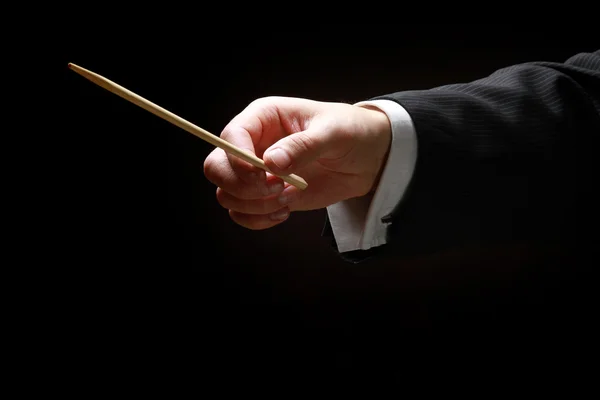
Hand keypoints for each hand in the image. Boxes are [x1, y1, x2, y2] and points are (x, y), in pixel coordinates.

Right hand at [203, 96, 391, 228]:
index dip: (238, 159)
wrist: (369, 158)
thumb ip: (303, 145)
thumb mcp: (333, 132)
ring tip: (288, 198)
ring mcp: (257, 173)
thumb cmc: (351, 132)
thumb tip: (271, 162)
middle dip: (241, 186)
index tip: (263, 175)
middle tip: (276, 188)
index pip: (230, 137)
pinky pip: (243, 214)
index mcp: (263, 117)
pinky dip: (259, 220)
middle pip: (216, 168)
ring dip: (255, 205)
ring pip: (227, 195)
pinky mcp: (267, 196)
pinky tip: (285, 212)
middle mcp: (253, 144)